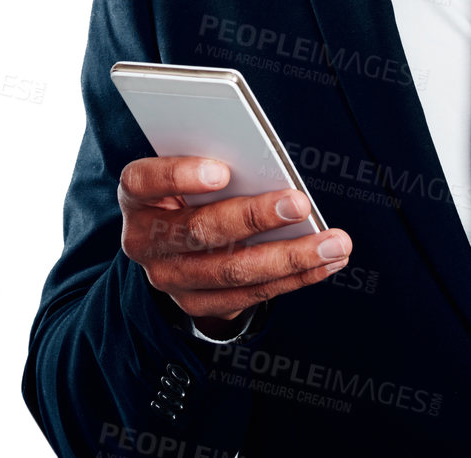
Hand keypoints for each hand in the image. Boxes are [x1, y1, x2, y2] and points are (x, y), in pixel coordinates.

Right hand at [118, 155, 352, 333]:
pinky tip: (325, 262)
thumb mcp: (190, 172)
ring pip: (232, 270)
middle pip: (200, 230)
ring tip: (334, 242)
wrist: (173, 247)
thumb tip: (269, 166)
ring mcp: (169, 279)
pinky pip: (250, 296)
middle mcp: (144, 241)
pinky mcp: (197, 305)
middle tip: (300, 203)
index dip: (180, 175)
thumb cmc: (192, 191)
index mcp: (137, 196)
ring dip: (290, 256)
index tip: (223, 171)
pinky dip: (294, 279)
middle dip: (255, 217)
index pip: (145, 182)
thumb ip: (217, 165)